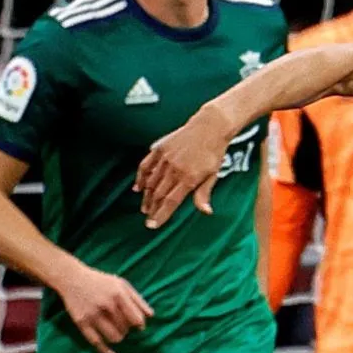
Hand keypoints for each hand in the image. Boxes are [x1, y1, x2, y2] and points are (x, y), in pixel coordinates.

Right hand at [55, 262, 153, 352]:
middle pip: (126, 329)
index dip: (140, 325)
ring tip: (116, 331)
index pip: (136, 319)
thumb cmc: (101, 281)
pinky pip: (96, 342)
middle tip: (123, 325)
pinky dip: (105, 351)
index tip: (138, 326)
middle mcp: (106, 305)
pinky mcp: (81, 322)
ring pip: (114, 337)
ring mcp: (93, 315)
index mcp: (118, 295)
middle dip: (128, 329)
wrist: (72, 278)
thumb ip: (138, 300)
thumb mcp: (122, 284)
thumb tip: (151, 316)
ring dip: (119, 337)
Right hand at [136, 106, 235, 227]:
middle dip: (152, 209)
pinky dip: (141, 178)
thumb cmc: (214, 153)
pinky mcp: (159, 149)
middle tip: (148, 219)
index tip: (152, 225)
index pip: (171, 202)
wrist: (209, 127)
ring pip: (151, 182)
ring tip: (145, 208)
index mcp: (189, 178)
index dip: (161, 215)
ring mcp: (165, 158)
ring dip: (147, 197)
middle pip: (159, 194)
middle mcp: (175, 169)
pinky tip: (138, 188)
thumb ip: (204, 193)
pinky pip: (146, 166)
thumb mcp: (213, 175)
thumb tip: (205, 212)